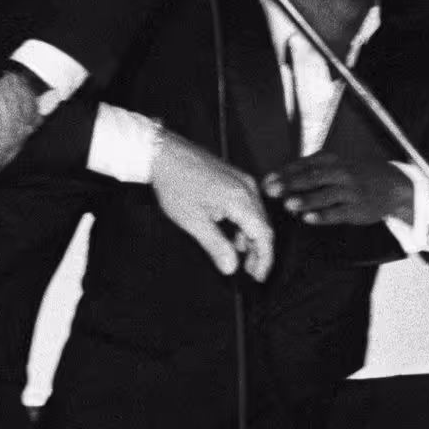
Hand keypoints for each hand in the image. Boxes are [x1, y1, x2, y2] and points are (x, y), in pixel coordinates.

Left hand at [150, 131, 273, 279]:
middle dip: (258, 251)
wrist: (163, 153)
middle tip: (250, 271)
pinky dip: (243, 223)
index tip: (258, 276)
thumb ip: (215, 246)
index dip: (264, 259)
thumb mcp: (193, 221)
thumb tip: (231, 267)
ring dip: (250, 238)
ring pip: (256, 216)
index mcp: (241, 199)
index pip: (264, 235)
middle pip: (263, 226)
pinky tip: (231, 234)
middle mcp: (247, 188)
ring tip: (238, 255)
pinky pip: (248, 205)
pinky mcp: (234, 178)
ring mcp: (242, 181)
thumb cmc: (175, 183)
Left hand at [263, 152, 411, 226]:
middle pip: (312, 178)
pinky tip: (308, 218)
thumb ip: (307, 172)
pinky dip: (323, 215)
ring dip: (306, 200)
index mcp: (330, 160)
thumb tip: (275, 182)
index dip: (283, 174)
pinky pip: (338, 212)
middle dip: (290, 184)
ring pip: (325, 195)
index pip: (303, 165)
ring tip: (288, 205)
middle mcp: (340, 173)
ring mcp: (350, 191)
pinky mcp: (357, 209)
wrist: (393, 185)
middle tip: (270, 191)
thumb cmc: (353, 175)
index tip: (265, 182)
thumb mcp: (334, 166)